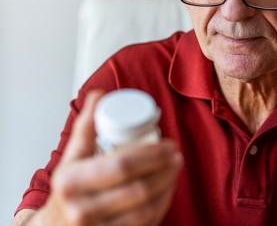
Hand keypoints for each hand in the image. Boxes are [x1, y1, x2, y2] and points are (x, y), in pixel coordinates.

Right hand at [32, 90, 182, 225]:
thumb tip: (99, 94)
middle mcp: (82, 210)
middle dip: (165, 170)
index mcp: (71, 183)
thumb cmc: (68, 189)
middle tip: (177, 155)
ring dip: (168, 187)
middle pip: (138, 189)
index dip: (152, 154)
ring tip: (176, 169)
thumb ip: (86, 127)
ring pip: (146, 210)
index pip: (121, 166)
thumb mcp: (71, 158)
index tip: (169, 144)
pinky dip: (161, 206)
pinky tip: (168, 190)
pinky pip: (146, 224)